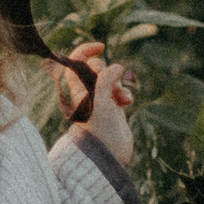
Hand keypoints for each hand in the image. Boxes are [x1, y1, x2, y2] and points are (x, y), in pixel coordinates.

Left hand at [59, 40, 135, 170]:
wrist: (109, 156)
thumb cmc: (100, 131)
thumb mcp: (100, 103)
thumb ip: (105, 81)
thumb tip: (116, 66)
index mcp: (77, 90)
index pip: (75, 62)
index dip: (86, 51)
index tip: (101, 47)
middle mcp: (86, 94)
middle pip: (96, 69)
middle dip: (107, 71)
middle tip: (110, 86)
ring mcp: (100, 101)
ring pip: (110, 79)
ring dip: (118, 84)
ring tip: (120, 98)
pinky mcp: (112, 109)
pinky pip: (119, 92)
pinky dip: (125, 93)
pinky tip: (128, 103)